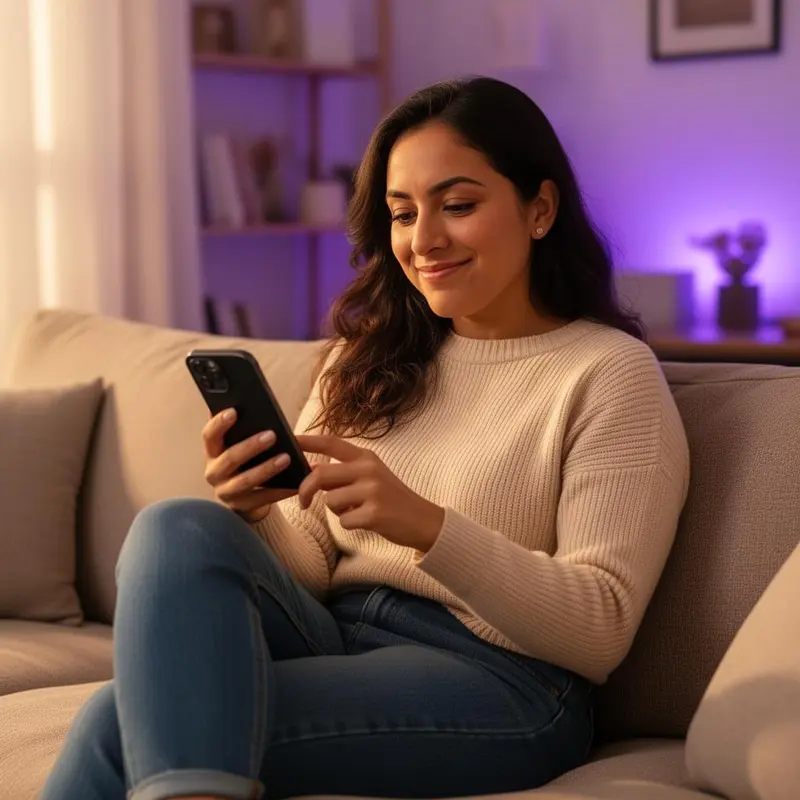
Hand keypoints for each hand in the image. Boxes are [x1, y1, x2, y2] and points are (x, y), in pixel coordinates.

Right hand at [203, 408, 296, 522]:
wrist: (244, 496)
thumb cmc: (244, 461)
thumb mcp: (238, 444)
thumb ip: (241, 428)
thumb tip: (248, 400)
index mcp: (212, 452)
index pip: (209, 435)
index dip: (219, 423)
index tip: (234, 411)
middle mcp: (214, 472)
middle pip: (230, 458)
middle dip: (251, 446)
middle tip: (272, 435)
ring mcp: (226, 492)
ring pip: (246, 480)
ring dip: (267, 469)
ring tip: (287, 458)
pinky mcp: (241, 507)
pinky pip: (263, 499)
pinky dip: (280, 491)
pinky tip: (296, 483)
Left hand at [296, 435, 444, 551]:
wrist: (421, 519)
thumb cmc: (390, 498)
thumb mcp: (369, 476)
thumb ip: (343, 471)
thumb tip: (311, 469)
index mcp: (366, 457)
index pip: (330, 443)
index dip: (306, 441)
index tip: (288, 441)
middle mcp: (369, 469)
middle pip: (321, 475)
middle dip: (305, 490)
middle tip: (303, 502)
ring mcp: (373, 491)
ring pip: (331, 501)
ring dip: (337, 511)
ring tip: (355, 510)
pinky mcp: (375, 513)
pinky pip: (343, 520)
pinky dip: (349, 524)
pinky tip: (365, 521)